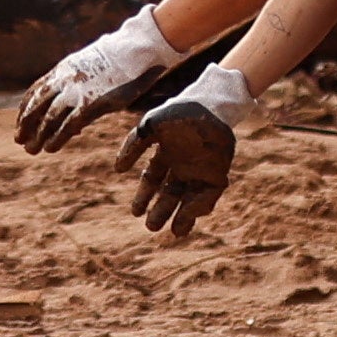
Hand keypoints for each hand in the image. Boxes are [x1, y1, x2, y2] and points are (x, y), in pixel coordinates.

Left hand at [14, 8, 178, 153]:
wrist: (135, 49)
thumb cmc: (120, 57)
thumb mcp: (92, 64)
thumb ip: (81, 80)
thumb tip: (80, 95)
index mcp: (64, 69)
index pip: (36, 90)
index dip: (26, 107)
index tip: (20, 120)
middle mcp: (65, 80)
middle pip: (37, 105)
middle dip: (26, 123)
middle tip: (18, 139)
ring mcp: (77, 92)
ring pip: (48, 117)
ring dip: (38, 135)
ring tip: (31, 149)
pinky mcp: (90, 104)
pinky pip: (67, 125)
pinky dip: (56, 138)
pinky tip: (50, 148)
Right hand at [117, 64, 251, 237]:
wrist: (209, 104)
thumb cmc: (178, 112)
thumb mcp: (151, 125)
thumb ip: (134, 145)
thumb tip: (118, 169)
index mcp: (166, 155)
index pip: (152, 181)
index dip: (143, 198)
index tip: (135, 212)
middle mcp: (182, 167)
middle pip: (169, 195)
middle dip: (160, 212)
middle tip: (152, 227)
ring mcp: (200, 171)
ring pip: (189, 200)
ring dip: (182, 216)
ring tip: (175, 232)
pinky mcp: (218, 173)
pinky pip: (208, 195)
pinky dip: (199, 206)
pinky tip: (189, 212)